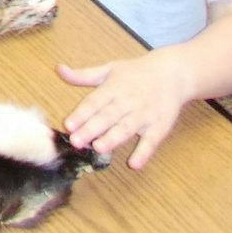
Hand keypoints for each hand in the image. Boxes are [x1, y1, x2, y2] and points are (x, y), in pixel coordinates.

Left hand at [60, 51, 188, 168]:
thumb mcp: (109, 68)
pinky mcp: (160, 127)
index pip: (94, 102)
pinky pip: (151, 141)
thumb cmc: (136, 72)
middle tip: (77, 142)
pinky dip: (144, 153)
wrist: (173, 73)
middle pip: (108, 116)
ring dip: (113, 139)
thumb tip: (59, 69)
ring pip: (126, 128)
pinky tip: (135, 164)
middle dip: (92, 129)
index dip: (81, 114)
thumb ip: (84, 75)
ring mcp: (144, 115)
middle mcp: (128, 101)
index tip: (68, 125)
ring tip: (99, 148)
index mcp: (113, 88)